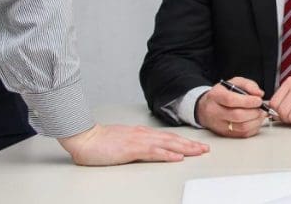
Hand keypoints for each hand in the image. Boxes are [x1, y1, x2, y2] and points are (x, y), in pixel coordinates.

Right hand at [58, 123, 208, 165]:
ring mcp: (138, 141)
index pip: (168, 137)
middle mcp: (143, 135)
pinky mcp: (131, 148)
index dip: (184, 141)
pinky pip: (153, 152)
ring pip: (167, 144)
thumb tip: (149, 150)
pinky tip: (177, 157)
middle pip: (172, 139)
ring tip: (198, 152)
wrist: (84, 137)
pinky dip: (167, 154)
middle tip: (205, 149)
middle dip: (190, 144)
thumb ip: (137, 144)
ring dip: (185, 148)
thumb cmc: (100, 141)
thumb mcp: (123, 142)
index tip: (196, 145)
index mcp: (141, 133)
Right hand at [196, 77, 267, 137]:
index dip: (248, 101)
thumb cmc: (221, 95)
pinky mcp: (225, 134)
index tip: (258, 100)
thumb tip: (259, 94)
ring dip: (256, 121)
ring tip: (260, 113)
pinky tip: (255, 120)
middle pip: (237, 115)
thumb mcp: (233, 83)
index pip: (231, 100)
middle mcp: (215, 112)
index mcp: (216, 96)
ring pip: (241, 127)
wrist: (205, 108)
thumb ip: (248, 85)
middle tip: (261, 107)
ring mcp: (219, 125)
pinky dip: (253, 128)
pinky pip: (243, 134)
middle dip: (254, 112)